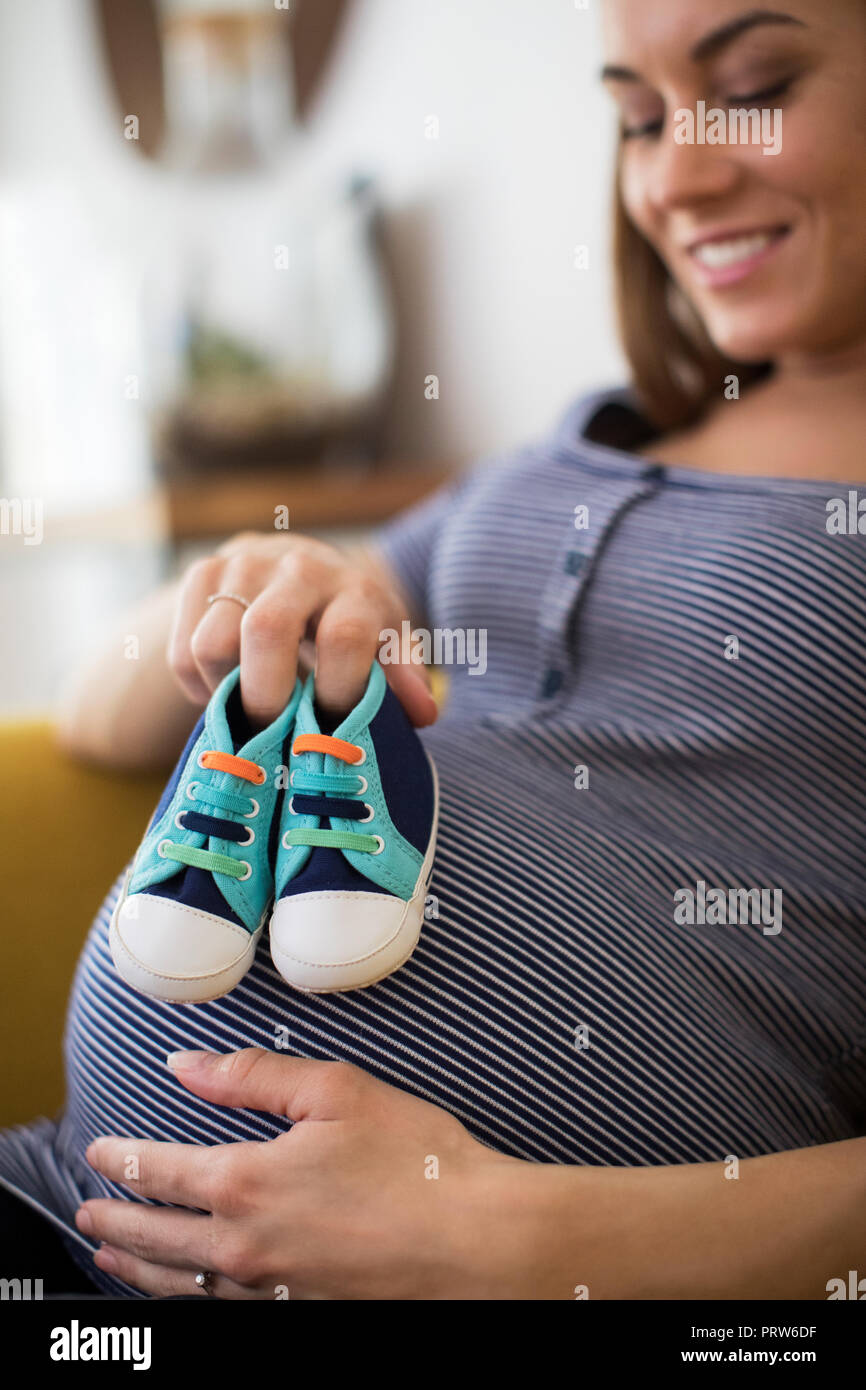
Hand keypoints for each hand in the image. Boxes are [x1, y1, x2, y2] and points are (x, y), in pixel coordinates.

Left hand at [76, 1049, 543, 1299]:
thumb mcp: (336, 1092)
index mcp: (246, 1182)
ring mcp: (268, 1290)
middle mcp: (244, 1245)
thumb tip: (187, 1065)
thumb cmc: (416, 1162)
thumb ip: (253, 1076)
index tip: (97, 1152)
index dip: (120, 1159)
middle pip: (154, 1237)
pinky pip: (218, 1311)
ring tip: (109, 1255)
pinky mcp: (297, 1313)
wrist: (476, 1244)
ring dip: (136, 1267)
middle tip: (86, 1209)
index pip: (158, 1171)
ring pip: (178, 1285)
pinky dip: (184, 1298)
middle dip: (114, 1219)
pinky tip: (185, 1290)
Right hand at [168, 532, 436, 727]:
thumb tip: (423, 713)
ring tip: (251, 709)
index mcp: (355, 588)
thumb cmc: (350, 623)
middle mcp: (299, 567)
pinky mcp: (202, 573)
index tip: (330, 723)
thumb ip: (402, 679)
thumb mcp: (386, 646)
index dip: (336, 690)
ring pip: (213, 644)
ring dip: (226, 694)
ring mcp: (245, 564)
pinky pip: (183, 648)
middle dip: (266, 697)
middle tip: (273, 732)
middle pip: (266, 629)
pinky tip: (226, 689)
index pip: (343, 636)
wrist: (299, 571)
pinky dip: (198, 685)